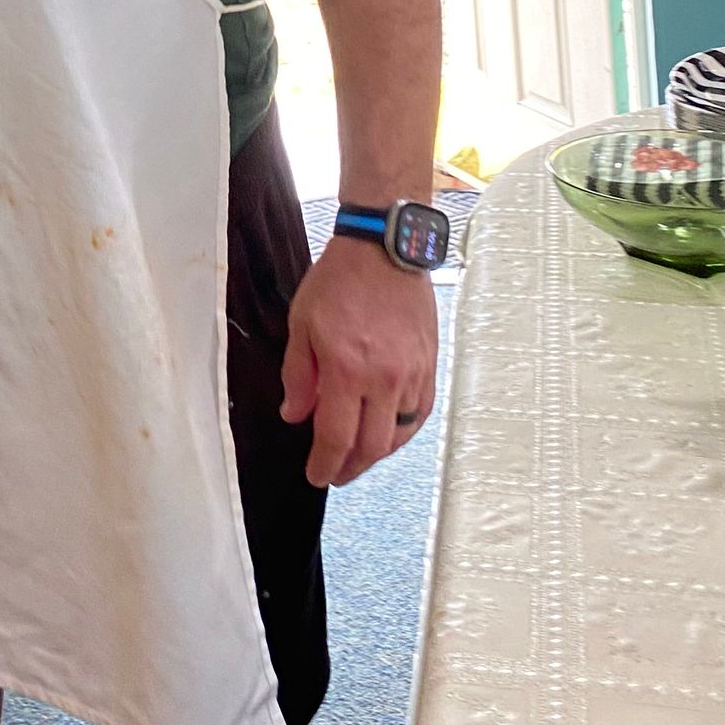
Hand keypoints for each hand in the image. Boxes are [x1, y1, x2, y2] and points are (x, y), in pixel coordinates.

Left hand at [280, 237, 437, 486]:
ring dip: (377, 451)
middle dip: (351, 467)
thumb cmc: (339, 279)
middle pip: (371, 446)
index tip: (316, 475)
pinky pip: (420, 413)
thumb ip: (298, 375)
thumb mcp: (301, 323)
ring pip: (399, 434)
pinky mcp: (429, 364)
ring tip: (358, 454)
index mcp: (346, 369)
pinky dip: (403, 430)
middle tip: (335, 472)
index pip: (336, 437)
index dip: (325, 464)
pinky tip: (389, 432)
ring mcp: (411, 373)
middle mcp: (383, 378)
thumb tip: (295, 415)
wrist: (384, 248)